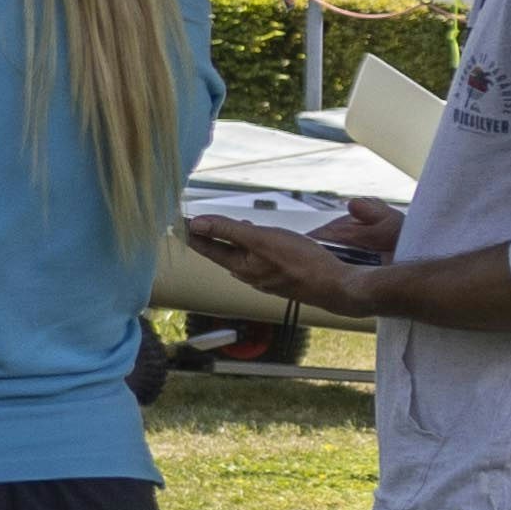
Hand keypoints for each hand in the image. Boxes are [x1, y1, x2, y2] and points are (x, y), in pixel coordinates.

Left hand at [178, 216, 346, 319]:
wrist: (334, 285)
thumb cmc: (301, 262)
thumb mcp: (260, 239)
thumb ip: (228, 230)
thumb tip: (197, 224)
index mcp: (239, 266)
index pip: (205, 247)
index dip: (191, 233)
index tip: (176, 223)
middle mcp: (248, 274)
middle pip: (221, 251)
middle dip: (208, 236)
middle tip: (195, 223)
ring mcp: (264, 276)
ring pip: (241, 255)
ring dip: (230, 239)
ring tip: (224, 226)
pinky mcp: (279, 275)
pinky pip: (258, 258)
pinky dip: (251, 245)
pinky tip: (259, 239)